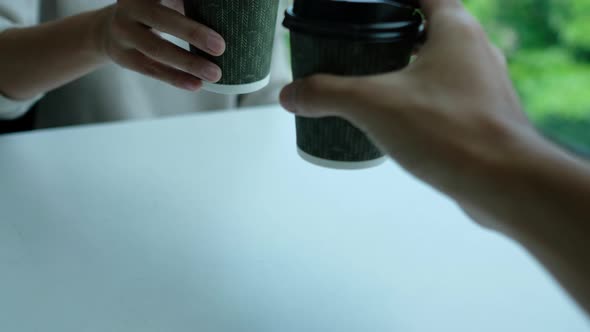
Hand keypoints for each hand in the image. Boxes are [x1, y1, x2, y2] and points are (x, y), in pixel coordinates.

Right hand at [98, 0, 225, 90]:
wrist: (111, 29)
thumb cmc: (157, 10)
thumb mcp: (168, 0)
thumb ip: (191, 4)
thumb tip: (234, 10)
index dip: (188, 8)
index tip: (218, 10)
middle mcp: (129, 7)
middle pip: (161, 19)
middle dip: (192, 33)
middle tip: (221, 47)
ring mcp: (123, 33)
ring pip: (156, 50)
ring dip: (188, 63)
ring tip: (215, 74)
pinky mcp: (123, 57)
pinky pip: (151, 69)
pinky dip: (176, 78)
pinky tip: (197, 85)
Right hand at [280, 0, 540, 217]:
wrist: (504, 183)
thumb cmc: (448, 130)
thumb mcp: (373, 104)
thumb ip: (327, 93)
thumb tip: (288, 94)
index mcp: (455, 29)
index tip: (367, 8)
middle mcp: (476, 50)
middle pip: (430, 28)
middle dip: (395, 35)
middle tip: (359, 47)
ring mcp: (484, 85)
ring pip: (440, 65)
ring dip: (409, 70)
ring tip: (373, 84)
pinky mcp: (484, 116)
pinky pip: (447, 97)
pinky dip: (422, 100)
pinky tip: (399, 121)